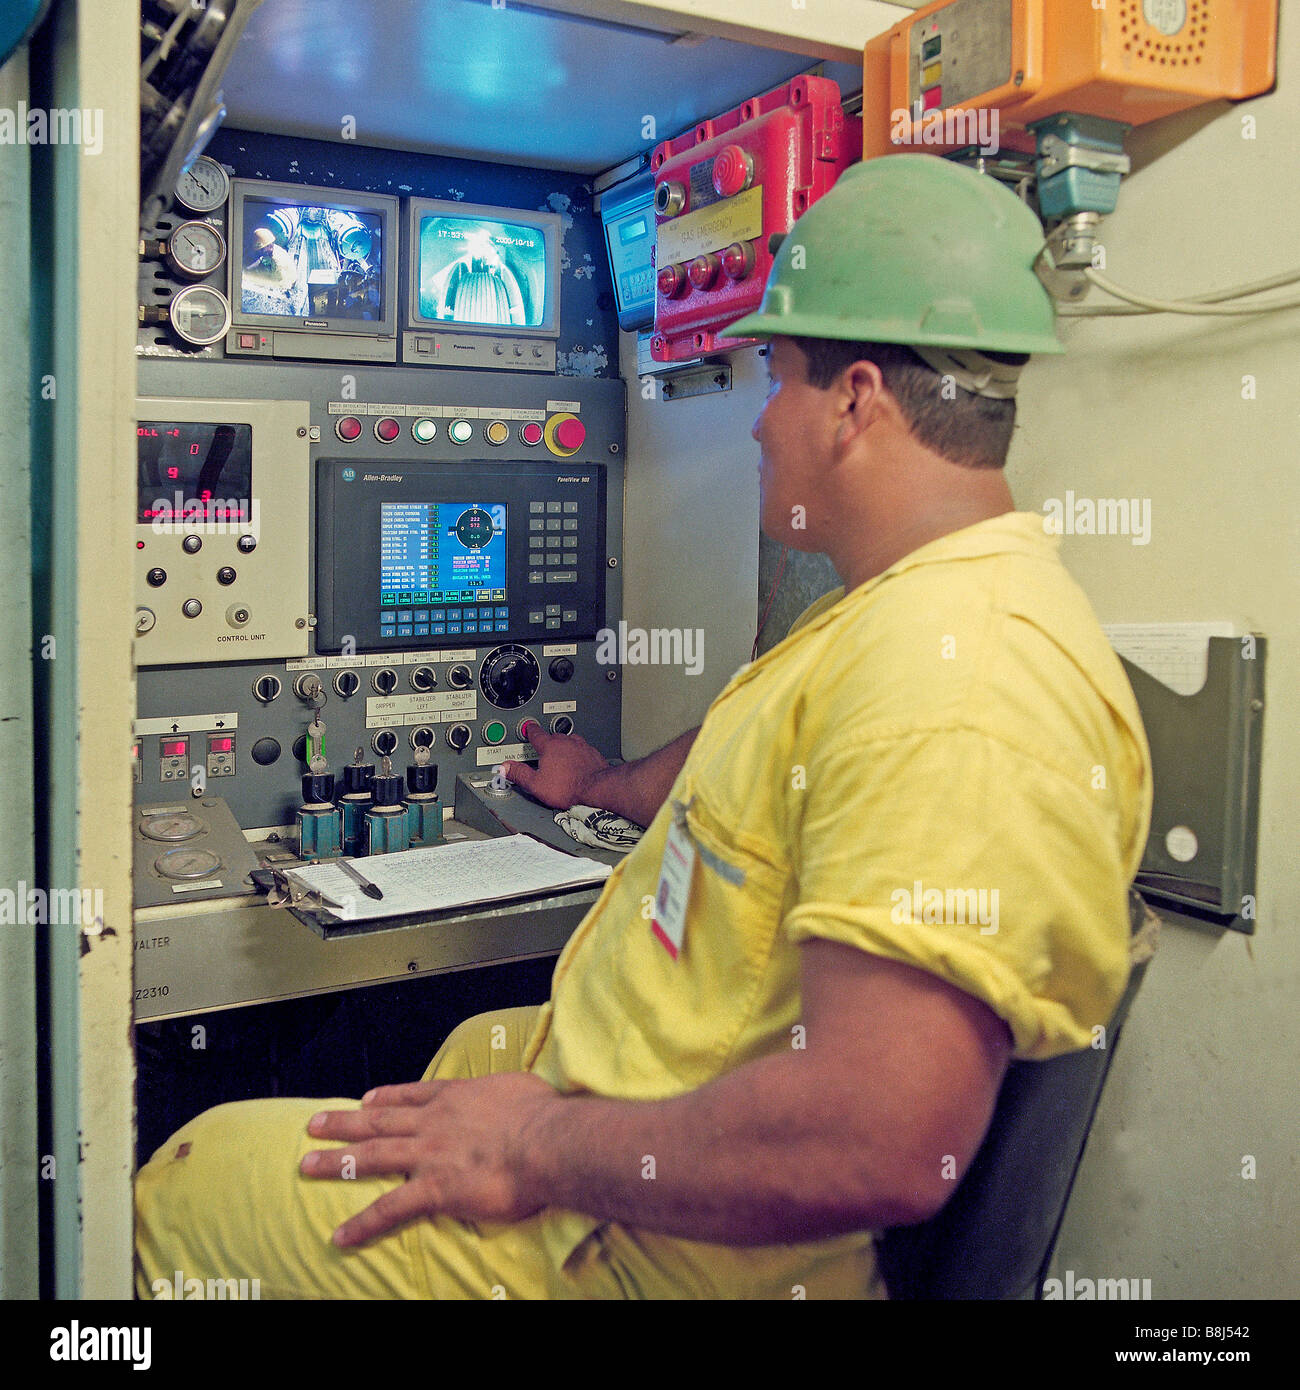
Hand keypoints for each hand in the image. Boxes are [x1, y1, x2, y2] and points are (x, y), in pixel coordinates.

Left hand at [300, 1072, 560, 1246]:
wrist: (546, 1141)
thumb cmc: (542, 1113)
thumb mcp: (517, 1088)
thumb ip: (503, 1097)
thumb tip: (513, 1103)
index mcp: (456, 1097)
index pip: (412, 1096)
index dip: (386, 1097)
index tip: (366, 1099)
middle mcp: (434, 1122)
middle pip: (379, 1121)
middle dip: (344, 1122)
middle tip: (314, 1124)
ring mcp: (429, 1154)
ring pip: (371, 1156)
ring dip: (336, 1161)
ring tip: (307, 1164)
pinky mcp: (433, 1189)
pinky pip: (390, 1209)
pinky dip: (362, 1224)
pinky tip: (340, 1236)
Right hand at [502, 725, 608, 808]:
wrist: (598, 788)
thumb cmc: (569, 787)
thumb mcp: (536, 784)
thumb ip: (520, 774)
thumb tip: (505, 767)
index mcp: (550, 746)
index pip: (536, 733)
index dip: (530, 731)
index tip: (528, 728)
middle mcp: (566, 742)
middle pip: (553, 736)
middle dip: (547, 741)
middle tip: (542, 747)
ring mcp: (581, 746)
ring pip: (569, 741)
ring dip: (563, 746)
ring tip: (560, 755)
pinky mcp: (592, 753)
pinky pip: (582, 749)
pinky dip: (577, 753)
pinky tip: (577, 762)